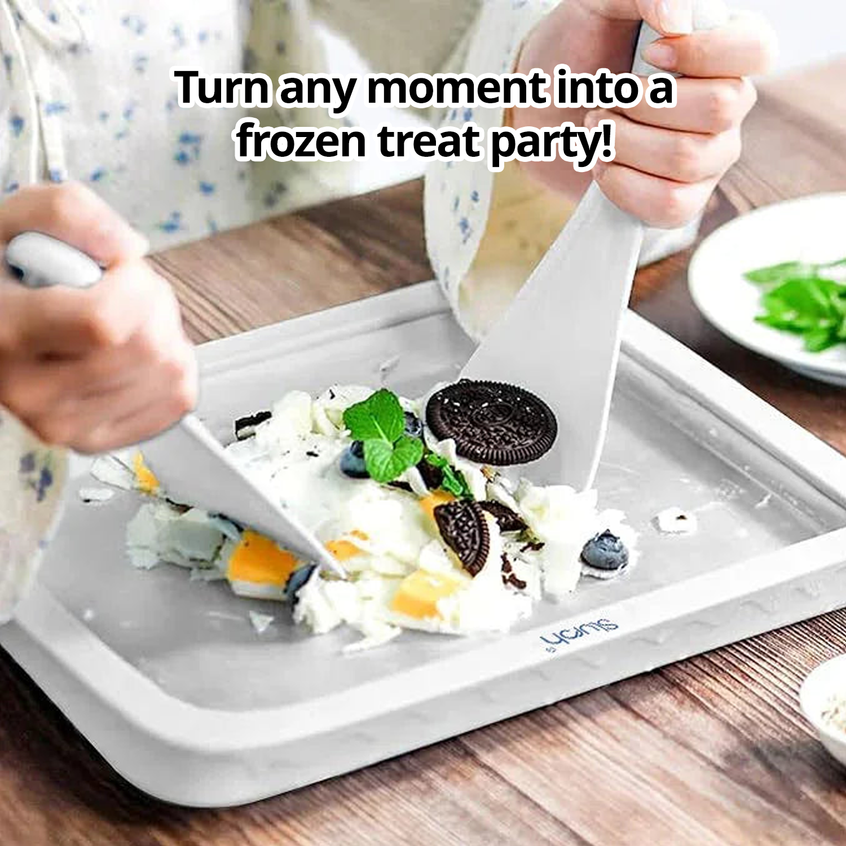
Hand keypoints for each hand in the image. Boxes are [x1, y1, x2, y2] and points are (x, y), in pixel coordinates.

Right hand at [0, 183, 196, 451]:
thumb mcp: (13, 221)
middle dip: (155, 304)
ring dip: (166, 335)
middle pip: (147, 349)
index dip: (132, 284)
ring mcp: (64, 424)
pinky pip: (175, 401)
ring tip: (125, 321)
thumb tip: (127, 249)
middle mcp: (31, 392)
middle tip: (123, 291)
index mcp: (6, 333)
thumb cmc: (2, 276)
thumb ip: (69, 213)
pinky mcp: (95, 439)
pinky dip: (174, 370)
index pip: (105, 322)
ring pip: (171, 376)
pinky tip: (137, 353)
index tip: (115, 268)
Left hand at [513, 0, 776, 226]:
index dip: (705, 55)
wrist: (540, 109)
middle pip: (719, 110)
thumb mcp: (600, 4)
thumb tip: (676, 19)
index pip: (756, 51)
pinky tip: (603, 165)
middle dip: (644, 104)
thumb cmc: (578, 49)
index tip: (649, 54)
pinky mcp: (681, 200)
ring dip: (624, 143)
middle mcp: (729, 105)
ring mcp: (709, 158)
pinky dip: (624, 186)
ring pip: (687, 160)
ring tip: (596, 127)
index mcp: (724, 49)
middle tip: (605, 99)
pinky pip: (671, 206)